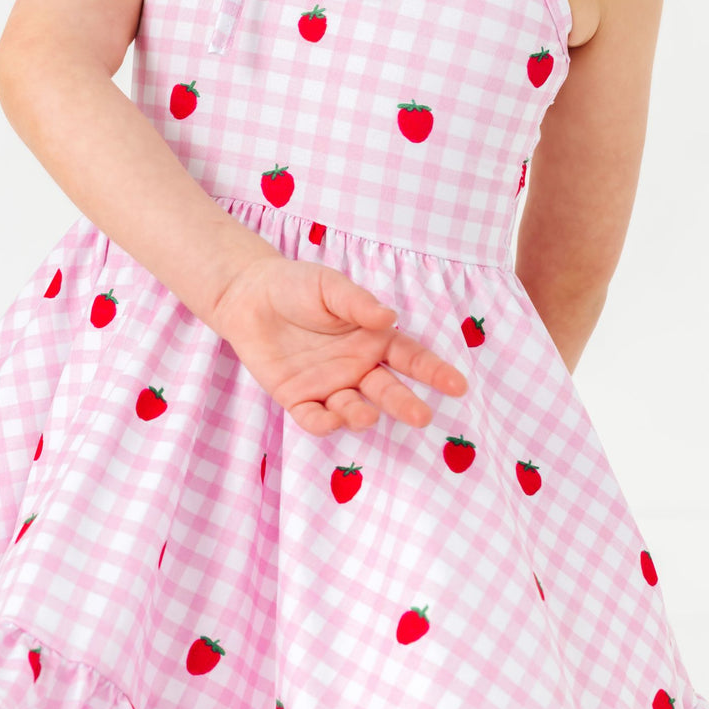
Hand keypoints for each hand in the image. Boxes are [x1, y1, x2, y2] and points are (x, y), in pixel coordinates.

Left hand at [211, 254, 467, 436]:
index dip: (434, 372)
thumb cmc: (297, 286)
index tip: (458, 386)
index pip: (409, 357)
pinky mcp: (297, 398)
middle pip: (386, 389)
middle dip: (404, 403)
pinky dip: (322, 422)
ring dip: (361, 415)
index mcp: (372, 339)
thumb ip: (357, 303)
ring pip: (351, 408)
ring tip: (368, 417)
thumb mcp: (329, 286)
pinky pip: (313, 417)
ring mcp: (328, 385)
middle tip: (423, 417)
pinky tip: (330, 420)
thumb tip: (389, 317)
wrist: (249, 295)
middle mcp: (355, 367)